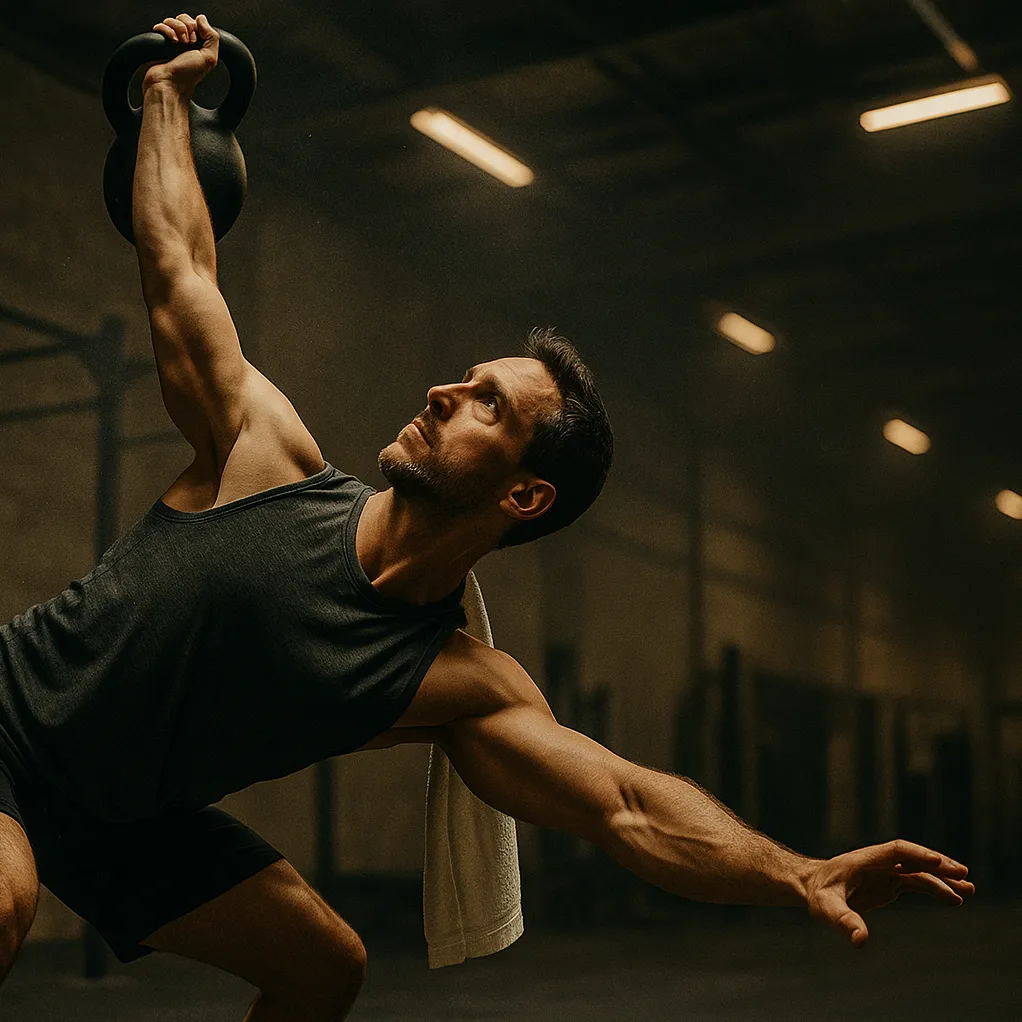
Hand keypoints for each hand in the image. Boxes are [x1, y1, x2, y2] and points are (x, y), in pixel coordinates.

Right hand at [143, 13, 218, 96]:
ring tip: (179, 43)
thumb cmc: (187, 76)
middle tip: (188, 43)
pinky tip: (171, 41)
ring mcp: (171, 40)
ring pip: (172, 20)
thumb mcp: (209, 58)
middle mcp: (185, 42)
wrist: (169, 82)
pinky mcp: (159, 40)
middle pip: (184, 18)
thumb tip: (202, 19)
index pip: (197, 23)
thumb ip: (212, 37)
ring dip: (177, 29)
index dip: (198, 27)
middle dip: (188, 27)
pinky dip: (166, 30)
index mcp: (198, 45)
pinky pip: (161, 25)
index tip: (197, 40)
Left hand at [805, 838, 974, 947]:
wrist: (813, 887)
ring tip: (968, 890)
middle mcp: (879, 863)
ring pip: (919, 872)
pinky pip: (916, 884)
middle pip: (913, 858)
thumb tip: (861, 940)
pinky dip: (935, 889)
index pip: (896, 851)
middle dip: (937, 865)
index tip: (939, 862)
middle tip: (963, 874)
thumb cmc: (817, 894)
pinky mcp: (890, 884)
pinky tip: (953, 898)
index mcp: (865, 860)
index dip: (917, 855)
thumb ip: (843, 921)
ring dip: (942, 879)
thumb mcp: (826, 908)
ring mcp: (886, 872)